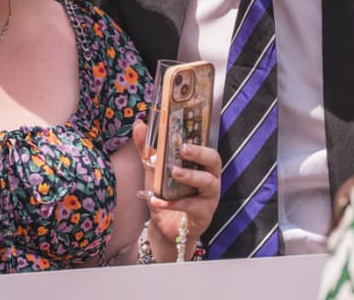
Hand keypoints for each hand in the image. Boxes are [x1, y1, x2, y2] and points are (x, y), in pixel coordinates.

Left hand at [132, 120, 221, 252]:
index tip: (185, 128)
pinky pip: (191, 206)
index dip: (200, 136)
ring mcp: (209, 197)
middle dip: (200, 153)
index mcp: (201, 165)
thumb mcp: (154, 171)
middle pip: (214, 160)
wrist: (164, 229)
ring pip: (208, 182)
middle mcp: (210, 178)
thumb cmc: (165, 196)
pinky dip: (172, 204)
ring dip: (190, 176)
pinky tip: (156, 201)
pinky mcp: (204, 215)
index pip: (206, 145)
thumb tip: (139, 125)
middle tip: (183, 148)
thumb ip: (148, 150)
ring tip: (173, 172)